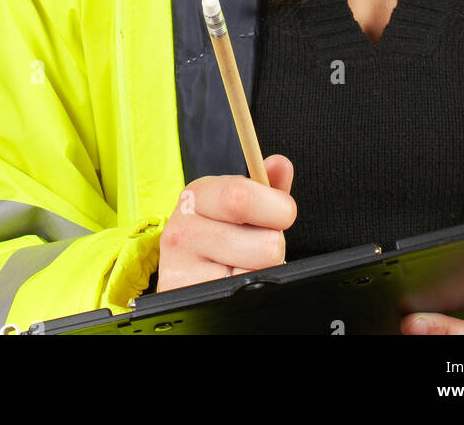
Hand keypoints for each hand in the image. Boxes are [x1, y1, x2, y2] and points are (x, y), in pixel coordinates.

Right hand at [156, 154, 295, 292]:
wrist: (184, 279)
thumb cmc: (217, 237)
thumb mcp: (238, 207)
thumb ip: (265, 187)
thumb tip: (281, 164)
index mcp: (198, 195)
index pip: (241, 196)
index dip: (277, 207)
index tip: (283, 214)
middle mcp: (182, 228)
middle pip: (263, 242)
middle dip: (274, 246)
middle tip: (259, 245)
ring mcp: (179, 268)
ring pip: (255, 274)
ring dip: (259, 272)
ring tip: (240, 265)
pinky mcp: (184, 298)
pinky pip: (238, 297)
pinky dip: (244, 293)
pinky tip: (229, 284)